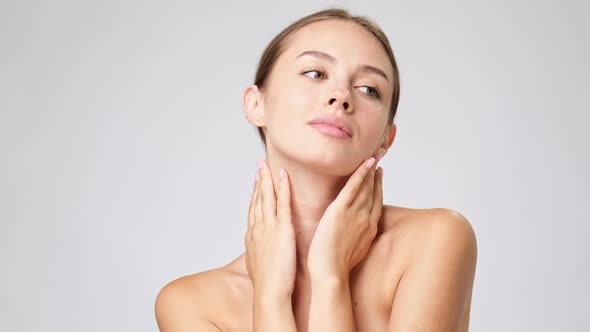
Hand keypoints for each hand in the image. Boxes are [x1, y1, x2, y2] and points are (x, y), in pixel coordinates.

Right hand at [244, 160, 295, 300]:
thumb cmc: (268, 285)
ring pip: (266, 197)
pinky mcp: (282, 229)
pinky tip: (283, 175)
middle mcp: (257, 228)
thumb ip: (262, 254)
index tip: (255, 182)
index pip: (253, 210)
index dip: (253, 195)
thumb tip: (264, 253)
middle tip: (258, 165)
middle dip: (257, 181)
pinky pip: (283, 203)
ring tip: (266, 164)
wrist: (269, 293)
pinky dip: (282, 187)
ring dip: (266, 178)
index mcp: (252, 237)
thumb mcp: (260, 266)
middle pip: (256, 199)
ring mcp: (268, 227)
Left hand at [307, 154, 383, 279]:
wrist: (330, 272)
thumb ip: (355, 237)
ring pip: (365, 187)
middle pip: (373, 192)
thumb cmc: (335, 266)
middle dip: (376, 175)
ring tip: (373, 156)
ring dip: (370, 170)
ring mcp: (355, 214)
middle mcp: (366, 219)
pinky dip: (360, 173)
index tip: (379, 175)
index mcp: (369, 229)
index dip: (378, 187)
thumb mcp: (353, 250)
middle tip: (379, 159)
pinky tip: (366, 163)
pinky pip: (353, 187)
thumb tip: (352, 232)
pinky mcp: (341, 210)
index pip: (376, 202)